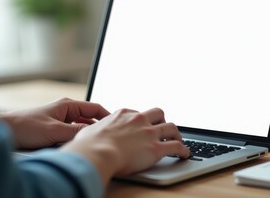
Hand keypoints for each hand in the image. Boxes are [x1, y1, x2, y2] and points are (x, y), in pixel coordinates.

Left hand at [0, 98, 109, 148]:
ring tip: (97, 144)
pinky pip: (71, 135)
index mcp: (67, 105)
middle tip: (110, 138)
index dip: (108, 117)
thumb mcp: (55, 131)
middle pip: (90, 120)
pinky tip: (79, 148)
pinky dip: (77, 141)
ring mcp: (60, 121)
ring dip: (86, 136)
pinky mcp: (54, 131)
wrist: (4, 132)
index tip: (118, 126)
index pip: (95, 109)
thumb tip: (95, 135)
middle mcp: (65, 111)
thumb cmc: (25, 127)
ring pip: (80, 129)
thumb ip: (76, 132)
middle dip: (99, 128)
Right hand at [60, 107, 189, 185]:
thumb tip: (85, 136)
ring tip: (178, 140)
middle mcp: (138, 120)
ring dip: (176, 134)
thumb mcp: (87, 132)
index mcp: (122, 115)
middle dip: (162, 121)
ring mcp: (149, 133)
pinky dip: (183, 150)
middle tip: (162, 129)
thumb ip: (92, 132)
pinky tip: (185, 155)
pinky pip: (177, 146)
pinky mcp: (156, 148)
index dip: (141, 121)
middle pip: (158, 113)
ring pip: (172, 127)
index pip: (137, 113)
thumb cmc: (88, 146)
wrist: (97, 154)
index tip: (141, 127)